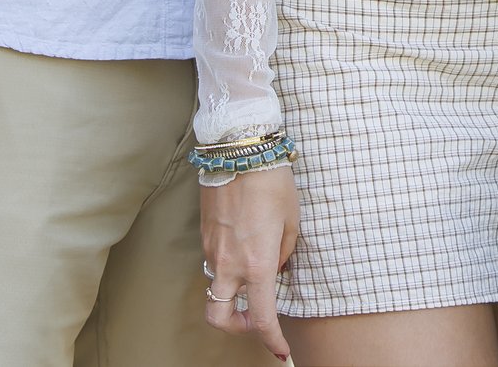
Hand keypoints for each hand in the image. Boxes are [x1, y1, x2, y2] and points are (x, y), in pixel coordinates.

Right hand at [200, 165, 297, 361]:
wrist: (239, 150)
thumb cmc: (272, 182)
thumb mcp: (292, 220)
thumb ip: (284, 252)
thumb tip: (275, 267)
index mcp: (256, 264)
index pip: (260, 318)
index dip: (272, 340)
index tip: (280, 350)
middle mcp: (229, 263)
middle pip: (218, 317)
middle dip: (235, 328)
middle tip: (254, 320)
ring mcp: (212, 250)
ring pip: (213, 289)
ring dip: (231, 295)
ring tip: (253, 281)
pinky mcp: (205, 235)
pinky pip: (213, 263)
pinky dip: (227, 269)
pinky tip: (244, 250)